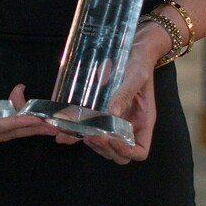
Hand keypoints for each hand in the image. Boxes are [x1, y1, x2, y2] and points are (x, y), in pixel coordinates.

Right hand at [0, 84, 55, 164]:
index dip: (16, 122)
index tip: (35, 119)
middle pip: (11, 132)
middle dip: (35, 127)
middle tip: (58, 121)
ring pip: (11, 130)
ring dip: (31, 123)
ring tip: (51, 115)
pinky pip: (4, 127)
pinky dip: (19, 117)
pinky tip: (27, 107)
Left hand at [53, 21, 168, 163]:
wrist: (133, 51)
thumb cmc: (140, 64)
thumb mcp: (136, 76)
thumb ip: (125, 93)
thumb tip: (113, 112)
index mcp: (143, 122)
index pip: (140, 151)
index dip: (127, 151)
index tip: (113, 140)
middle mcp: (128, 126)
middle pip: (118, 154)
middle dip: (105, 148)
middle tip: (93, 136)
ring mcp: (113, 123)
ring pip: (102, 146)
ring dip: (90, 144)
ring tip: (77, 134)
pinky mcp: (99, 116)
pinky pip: (88, 131)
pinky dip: (76, 136)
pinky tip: (63, 134)